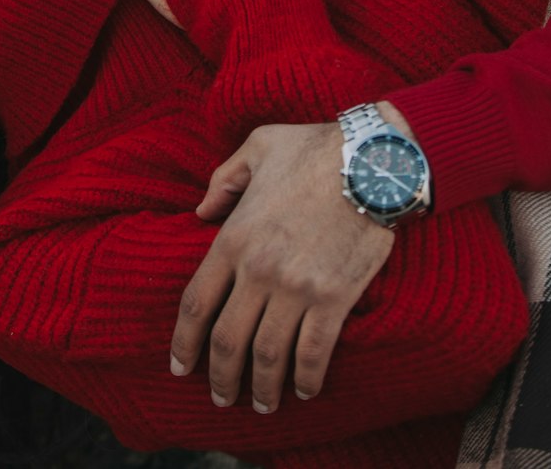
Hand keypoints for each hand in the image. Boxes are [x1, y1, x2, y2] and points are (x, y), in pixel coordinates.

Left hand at [170, 122, 394, 412]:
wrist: (371, 160)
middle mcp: (259, 269)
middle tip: (221, 398)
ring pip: (269, 354)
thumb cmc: (313, 148)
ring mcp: (297, 287)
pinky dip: (308, 378)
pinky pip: (315, 351)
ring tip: (261, 404)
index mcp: (234, 237)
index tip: (179, 366)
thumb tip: (201, 209)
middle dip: (220, 377)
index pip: (197, 303)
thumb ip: (223, 179)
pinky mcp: (334, 298)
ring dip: (262, 388)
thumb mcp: (257, 147)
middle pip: (228, 340)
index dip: (184, 342)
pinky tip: (305, 391)